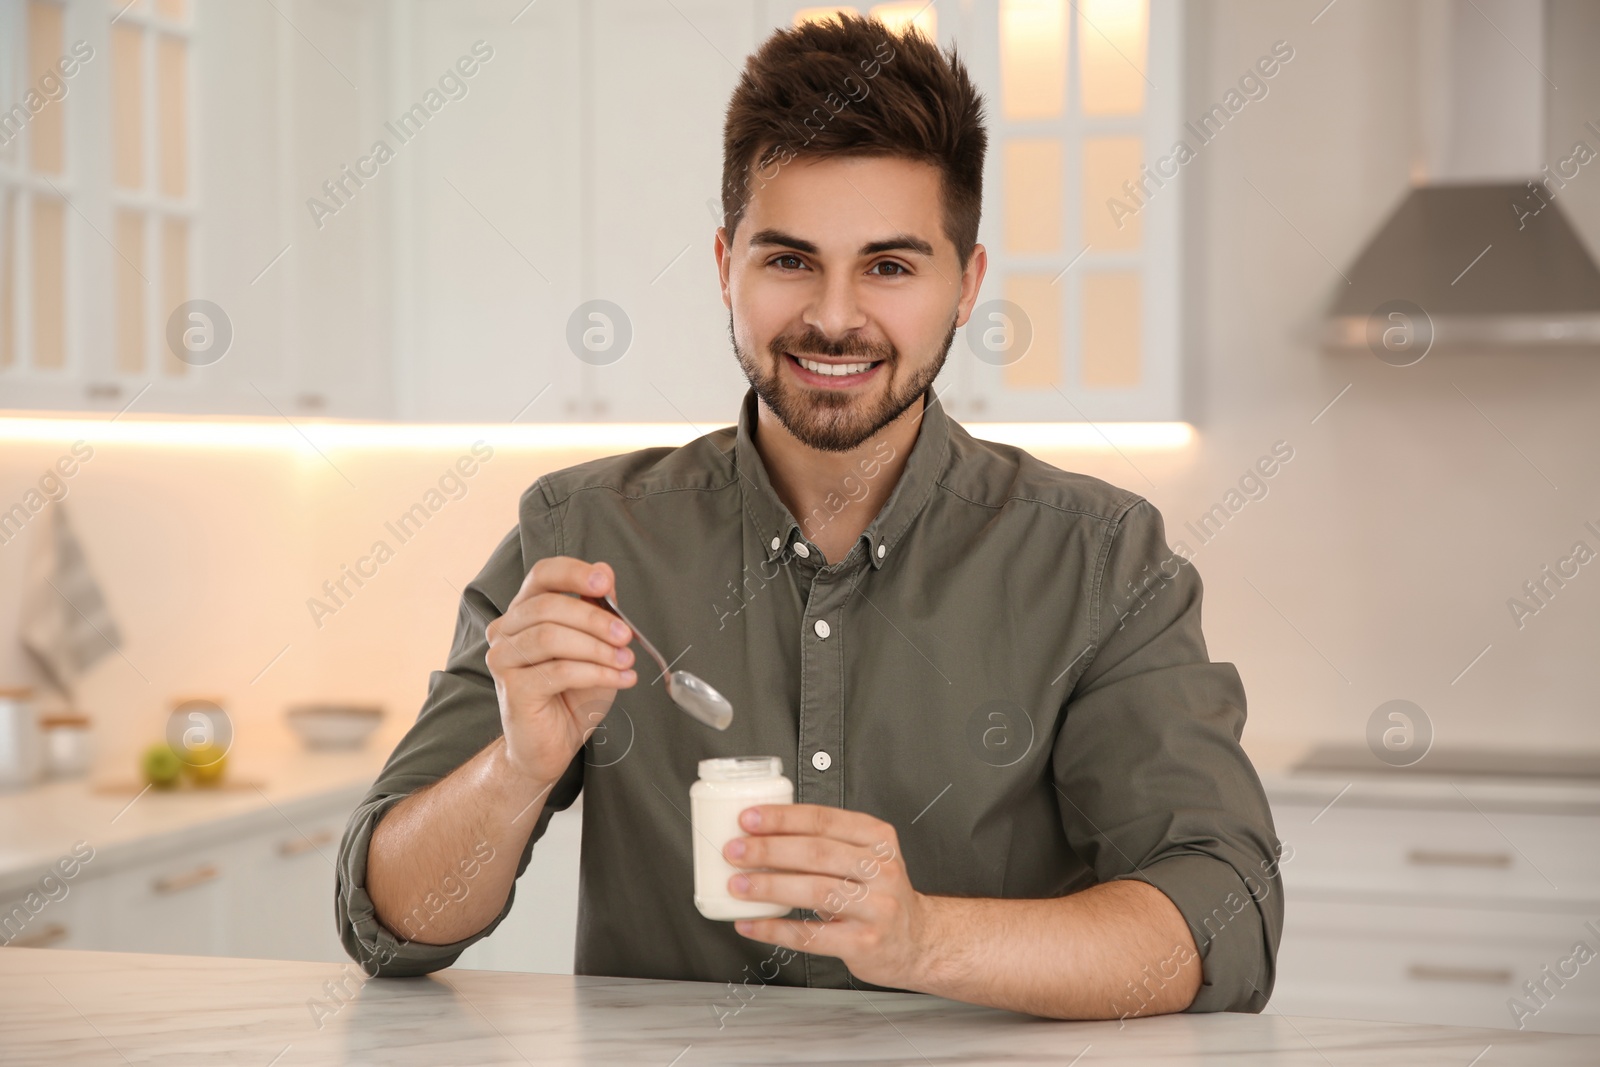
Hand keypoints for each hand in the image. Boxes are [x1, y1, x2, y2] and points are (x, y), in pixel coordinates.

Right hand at [484, 557, 636, 785]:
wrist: (551, 746)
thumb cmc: (571, 695)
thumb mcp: (595, 646)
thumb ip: (599, 611)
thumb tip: (606, 574)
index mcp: (524, 611)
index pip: (542, 574)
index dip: (573, 572)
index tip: (605, 581)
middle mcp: (506, 630)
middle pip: (548, 606)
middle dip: (595, 619)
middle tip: (627, 635)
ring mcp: (503, 659)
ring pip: (551, 637)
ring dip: (597, 648)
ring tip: (625, 661)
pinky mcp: (512, 689)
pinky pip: (558, 671)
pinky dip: (596, 673)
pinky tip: (620, 679)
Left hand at [723, 803, 936, 990]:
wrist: (918, 941)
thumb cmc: (881, 895)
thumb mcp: (867, 857)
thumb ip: (827, 843)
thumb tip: (763, 835)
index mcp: (877, 839)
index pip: (824, 820)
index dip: (783, 818)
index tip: (749, 819)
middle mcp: (881, 870)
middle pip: (816, 853)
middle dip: (768, 850)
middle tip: (735, 850)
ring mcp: (876, 908)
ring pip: (814, 891)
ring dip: (769, 887)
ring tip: (738, 885)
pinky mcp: (864, 943)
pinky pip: (811, 935)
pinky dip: (775, 929)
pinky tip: (751, 923)